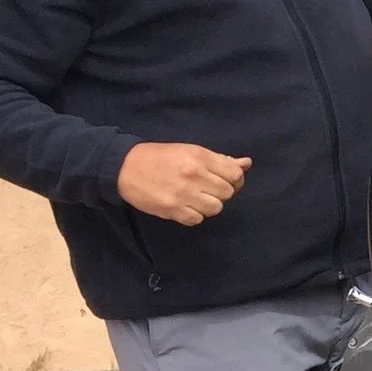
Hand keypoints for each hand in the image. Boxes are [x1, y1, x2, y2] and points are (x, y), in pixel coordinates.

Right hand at [118, 142, 250, 225]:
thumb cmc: (161, 157)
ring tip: (196, 198)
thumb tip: (246, 164)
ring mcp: (183, 194)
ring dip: (209, 205)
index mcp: (200, 157)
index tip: (226, 181)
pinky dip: (194, 215)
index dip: (235, 180)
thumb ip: (220, 160)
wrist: (125, 167)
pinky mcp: (172, 209)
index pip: (235, 175)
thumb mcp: (191, 151)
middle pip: (227, 193)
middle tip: (208, 189)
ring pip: (215, 208)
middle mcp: (194, 175)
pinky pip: (197, 219)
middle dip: (221, 192)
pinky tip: (185, 206)